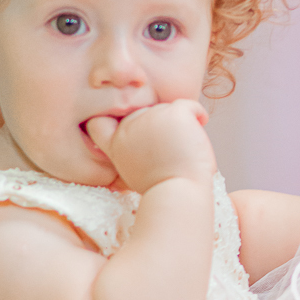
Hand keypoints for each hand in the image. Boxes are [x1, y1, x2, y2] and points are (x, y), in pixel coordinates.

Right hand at [85, 100, 216, 194]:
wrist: (177, 193)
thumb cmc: (162, 189)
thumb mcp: (133, 171)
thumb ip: (131, 151)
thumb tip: (144, 138)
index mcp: (116, 142)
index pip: (100, 121)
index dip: (113, 120)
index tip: (135, 132)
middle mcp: (129, 126)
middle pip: (145, 113)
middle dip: (159, 127)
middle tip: (172, 151)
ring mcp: (150, 116)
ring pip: (168, 109)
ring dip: (181, 125)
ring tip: (184, 149)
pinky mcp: (173, 113)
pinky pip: (190, 105)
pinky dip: (199, 115)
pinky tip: (200, 128)